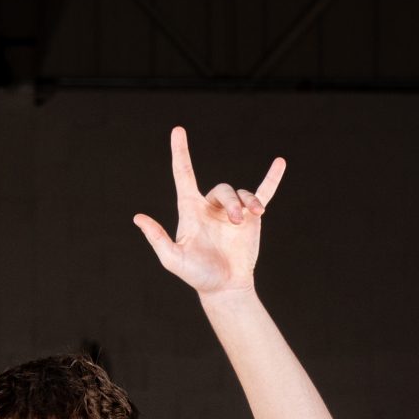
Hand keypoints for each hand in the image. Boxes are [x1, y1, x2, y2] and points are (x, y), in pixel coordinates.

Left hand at [133, 126, 284, 294]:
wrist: (225, 288)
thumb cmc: (197, 275)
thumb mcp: (174, 259)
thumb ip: (157, 238)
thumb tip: (138, 218)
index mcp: (191, 210)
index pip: (184, 175)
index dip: (180, 153)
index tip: (178, 131)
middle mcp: (211, 207)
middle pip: (223, 190)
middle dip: (231, 202)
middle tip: (236, 222)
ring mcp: (232, 212)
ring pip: (241, 194)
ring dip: (247, 204)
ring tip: (252, 218)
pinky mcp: (251, 219)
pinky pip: (262, 193)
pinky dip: (271, 180)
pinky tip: (280, 163)